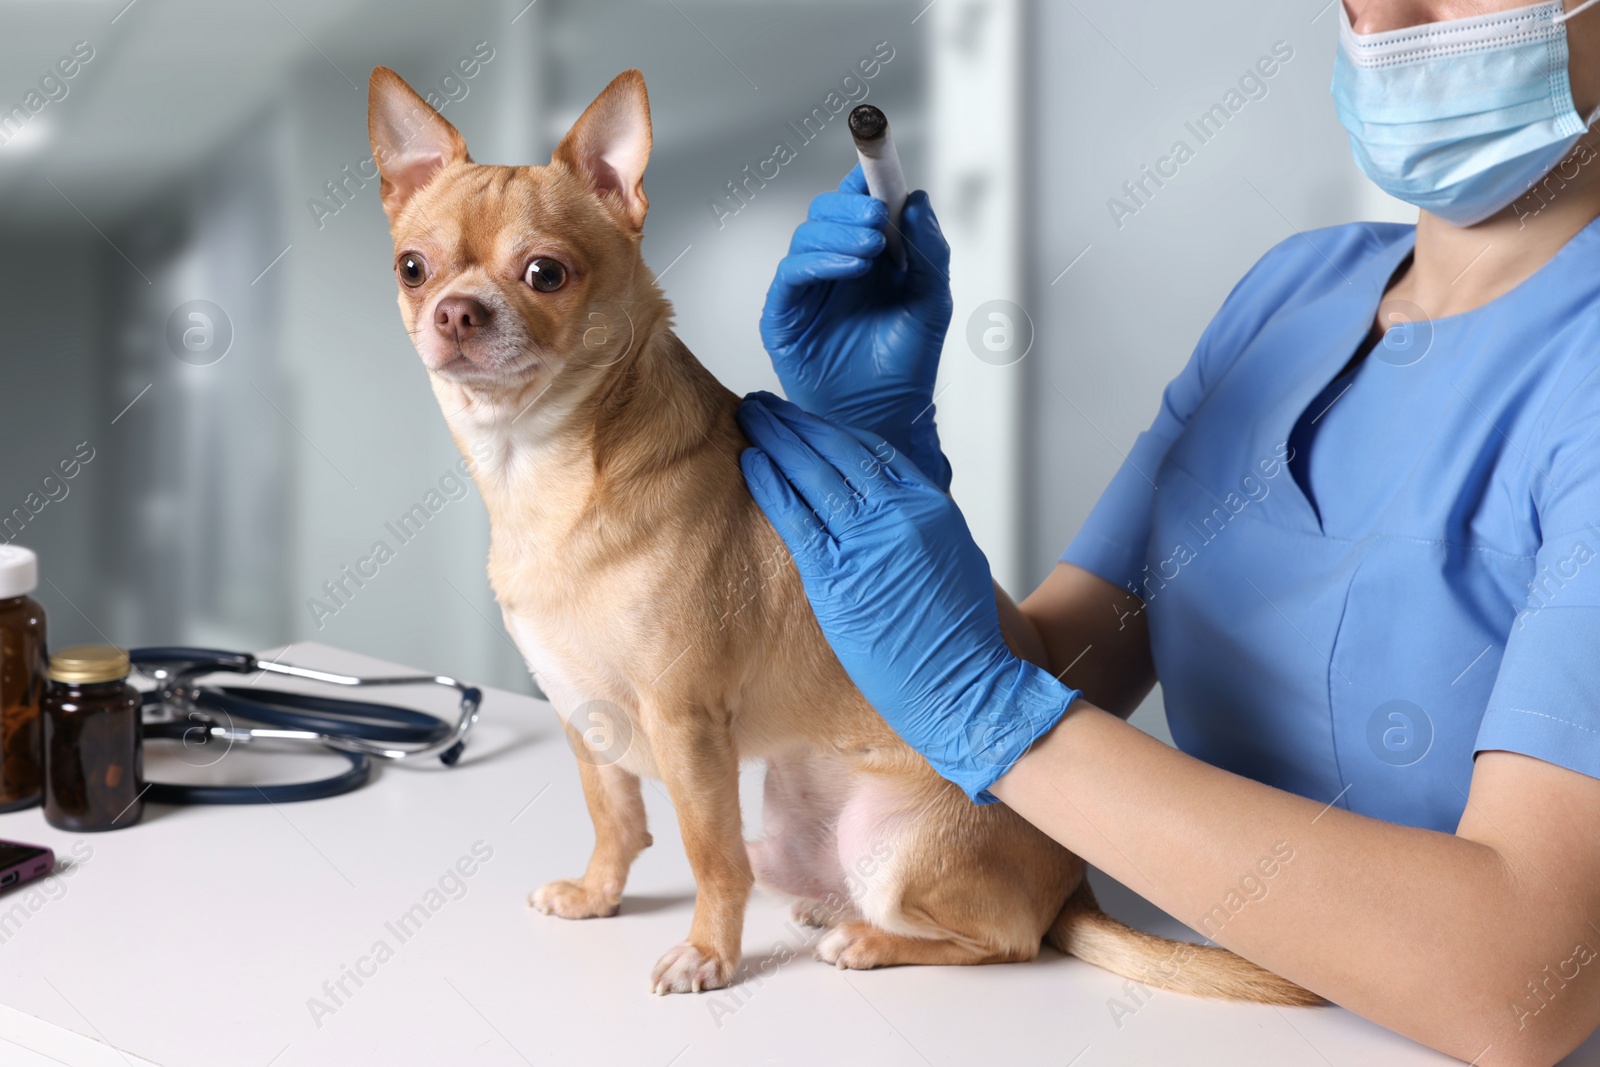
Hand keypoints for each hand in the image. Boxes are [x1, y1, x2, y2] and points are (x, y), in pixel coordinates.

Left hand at [737, 392, 1077, 802]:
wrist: (965, 685)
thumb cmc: (958, 633)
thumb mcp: (949, 554)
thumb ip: (913, 521)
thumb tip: (880, 502)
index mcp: (928, 504)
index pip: (870, 449)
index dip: (830, 430)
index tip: (804, 421)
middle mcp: (899, 513)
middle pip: (836, 451)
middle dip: (796, 424)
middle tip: (765, 408)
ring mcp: (868, 543)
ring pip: (814, 474)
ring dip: (777, 441)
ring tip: (752, 421)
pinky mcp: (838, 578)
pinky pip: (797, 518)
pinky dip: (772, 485)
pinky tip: (752, 464)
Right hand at [759, 166, 953, 491]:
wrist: (884, 418)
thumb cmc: (907, 365)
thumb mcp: (932, 302)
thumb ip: (928, 252)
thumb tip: (919, 200)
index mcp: (870, 256)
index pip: (862, 201)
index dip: (867, 173)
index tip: (876, 149)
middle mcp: (835, 265)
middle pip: (828, 211)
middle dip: (853, 208)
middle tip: (879, 219)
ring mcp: (807, 288)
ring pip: (807, 235)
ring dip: (839, 234)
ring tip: (872, 249)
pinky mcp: (785, 314)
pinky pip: (792, 273)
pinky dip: (820, 261)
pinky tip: (851, 267)